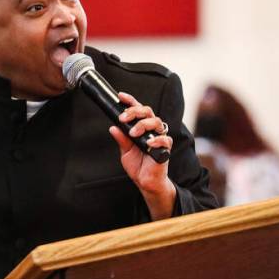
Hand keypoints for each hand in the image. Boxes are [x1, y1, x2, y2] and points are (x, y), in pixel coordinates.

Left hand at [108, 91, 175, 218]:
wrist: (146, 181)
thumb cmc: (138, 165)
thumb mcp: (125, 151)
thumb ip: (121, 139)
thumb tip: (113, 127)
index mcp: (142, 127)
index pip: (138, 110)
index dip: (131, 101)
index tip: (121, 96)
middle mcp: (152, 130)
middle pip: (148, 111)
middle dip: (135, 111)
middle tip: (123, 118)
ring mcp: (160, 137)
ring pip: (157, 122)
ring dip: (143, 124)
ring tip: (133, 133)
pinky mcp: (166, 148)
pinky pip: (164, 139)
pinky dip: (156, 140)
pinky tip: (147, 143)